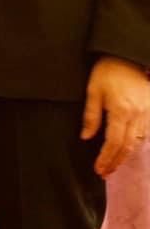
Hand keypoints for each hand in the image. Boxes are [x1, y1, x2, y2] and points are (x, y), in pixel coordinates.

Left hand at [81, 56, 149, 175]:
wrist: (128, 56)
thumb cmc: (108, 71)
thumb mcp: (93, 90)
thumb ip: (91, 115)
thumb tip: (86, 137)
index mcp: (121, 110)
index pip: (113, 142)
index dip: (106, 158)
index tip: (98, 169)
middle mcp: (138, 114)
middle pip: (128, 146)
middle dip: (116, 161)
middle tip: (104, 172)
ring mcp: (148, 112)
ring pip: (139, 141)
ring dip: (126, 155)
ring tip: (113, 164)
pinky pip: (146, 132)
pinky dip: (137, 143)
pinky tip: (127, 148)